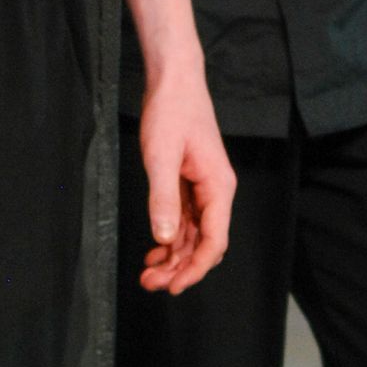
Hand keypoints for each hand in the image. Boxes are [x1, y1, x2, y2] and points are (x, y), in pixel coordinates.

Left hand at [136, 63, 234, 295]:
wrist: (174, 80)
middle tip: (151, 284)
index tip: (173, 286)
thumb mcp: (161, 156)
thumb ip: (163, 198)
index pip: (214, 240)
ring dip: (174, 257)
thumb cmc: (172, 111)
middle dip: (180, 267)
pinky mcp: (190, 183)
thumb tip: (165, 238)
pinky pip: (185, 220)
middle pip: (205, 243)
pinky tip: (155, 250)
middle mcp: (216, 191)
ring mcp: (203, 188)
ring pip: (194, 235)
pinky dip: (171, 238)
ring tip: (148, 274)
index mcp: (218, 186)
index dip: (195, 268)